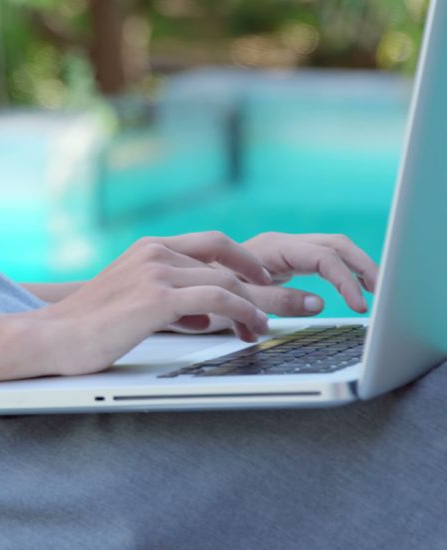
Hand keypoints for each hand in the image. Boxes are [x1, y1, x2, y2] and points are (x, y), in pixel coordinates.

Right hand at [0, 232, 272, 379]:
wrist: (49, 337)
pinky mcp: (157, 298)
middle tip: (299, 300)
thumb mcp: (130, 301)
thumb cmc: (85, 328)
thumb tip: (203, 315)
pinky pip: (218, 300)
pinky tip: (253, 328)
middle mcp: (155, 253)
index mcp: (148, 249)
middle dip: (268, 280)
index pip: (212, 243)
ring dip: (261, 304)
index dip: (247, 261)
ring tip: (274, 325)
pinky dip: (243, 313)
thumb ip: (165, 298)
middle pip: (230, 259)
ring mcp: (156, 272)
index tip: (268, 281)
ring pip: (229, 280)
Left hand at [168, 232, 377, 334]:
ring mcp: (276, 253)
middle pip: (332, 245)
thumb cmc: (196, 292)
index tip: (358, 303)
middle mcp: (275, 245)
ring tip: (370, 291)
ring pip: (326, 251)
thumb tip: (318, 304)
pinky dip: (334, 276)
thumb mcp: (235, 300)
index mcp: (269, 248)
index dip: (345, 280)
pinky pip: (314, 264)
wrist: (170, 288)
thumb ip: (274, 301)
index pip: (323, 257)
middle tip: (379, 290)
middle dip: (360, 265)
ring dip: (351, 269)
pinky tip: (345, 294)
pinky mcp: (275, 265)